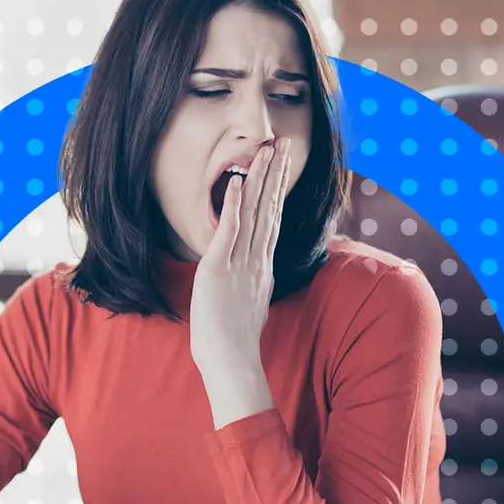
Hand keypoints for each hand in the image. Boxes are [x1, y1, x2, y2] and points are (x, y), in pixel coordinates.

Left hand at [189, 138, 289, 426]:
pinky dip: (236, 207)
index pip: (272, 219)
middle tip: (283, 142)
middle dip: (276, 173)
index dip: (277, 190)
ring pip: (255, 214)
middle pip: (270, 209)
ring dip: (260, 180)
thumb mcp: (246, 302)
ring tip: (266, 150)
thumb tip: (252, 274)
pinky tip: (239, 182)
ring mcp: (241, 264)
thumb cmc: (232, 339)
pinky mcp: (220, 270)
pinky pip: (230, 233)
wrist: (230, 361)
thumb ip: (249, 282)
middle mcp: (257, 261)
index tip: (281, 164)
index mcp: (262, 267)